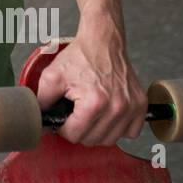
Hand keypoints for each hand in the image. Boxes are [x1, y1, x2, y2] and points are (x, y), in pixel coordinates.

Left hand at [35, 27, 147, 146]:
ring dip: (98, 132)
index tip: (64, 118)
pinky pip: (131, 132)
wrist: (102, 42)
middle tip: (76, 114)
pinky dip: (119, 129)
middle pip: (92, 140)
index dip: (64, 128)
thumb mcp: (51, 76)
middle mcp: (116, 108)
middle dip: (80, 130)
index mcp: (94, 103)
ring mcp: (131, 108)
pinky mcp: (141, 105)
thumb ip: (42, 101)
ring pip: (111, 140)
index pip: (74, 135)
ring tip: (91, 114)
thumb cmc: (80, 57)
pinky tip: (108, 116)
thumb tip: (41, 122)